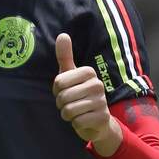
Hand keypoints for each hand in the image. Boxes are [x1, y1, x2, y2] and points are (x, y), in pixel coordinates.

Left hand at [53, 33, 121, 154]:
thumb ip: (65, 56)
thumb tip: (62, 35)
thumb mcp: (70, 75)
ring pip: (69, 110)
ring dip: (67, 114)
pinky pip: (77, 121)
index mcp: (89, 72)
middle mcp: (98, 84)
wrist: (97, 121)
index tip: (65, 91)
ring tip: (76, 112)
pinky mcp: (102, 117)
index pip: (59, 82)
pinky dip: (75, 123)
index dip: (57, 91)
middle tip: (70, 104)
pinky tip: (83, 120)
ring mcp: (101, 101)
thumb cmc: (80, 94)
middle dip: (61, 104)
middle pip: (63, 97)